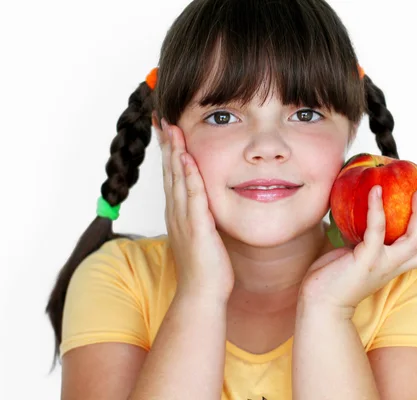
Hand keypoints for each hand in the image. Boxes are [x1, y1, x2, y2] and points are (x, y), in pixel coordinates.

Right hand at [158, 116, 234, 302]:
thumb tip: (209, 208)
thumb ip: (204, 219)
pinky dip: (188, 175)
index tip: (169, 131)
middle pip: (169, 172)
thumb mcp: (204, 237)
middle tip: (163, 119)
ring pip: (177, 179)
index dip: (170, 153)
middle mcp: (177, 213)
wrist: (202, 294)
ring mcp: (184, 219)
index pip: (172, 177)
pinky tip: (186, 158)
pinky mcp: (196, 227)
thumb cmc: (208, 269)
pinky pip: (192, 196)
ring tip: (172, 128)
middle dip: (167, 145)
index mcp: (179, 214)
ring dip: (174, 152)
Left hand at [299, 185, 416, 312]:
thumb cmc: (333, 277)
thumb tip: (360, 210)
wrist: (319, 303)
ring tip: (416, 191)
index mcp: (394, 265)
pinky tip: (374, 190)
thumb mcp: (355, 253)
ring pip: (413, 240)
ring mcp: (381, 264)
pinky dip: (377, 208)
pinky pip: (376, 229)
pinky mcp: (365, 260)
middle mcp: (393, 266)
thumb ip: (364, 238)